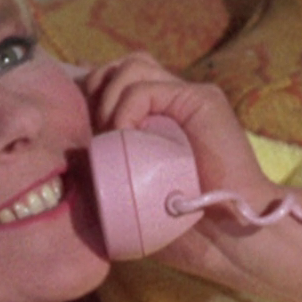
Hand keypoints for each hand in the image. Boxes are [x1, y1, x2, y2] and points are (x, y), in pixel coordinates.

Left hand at [80, 54, 287, 279]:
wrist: (229, 237)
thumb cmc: (181, 225)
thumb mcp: (132, 191)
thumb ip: (109, 169)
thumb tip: (72, 159)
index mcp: (157, 117)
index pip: (114, 79)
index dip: (91, 95)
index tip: (78, 129)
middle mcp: (173, 101)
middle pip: (122, 65)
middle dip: (97, 89)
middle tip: (93, 131)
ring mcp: (188, 97)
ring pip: (132, 66)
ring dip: (109, 98)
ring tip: (110, 136)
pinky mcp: (202, 100)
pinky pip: (146, 87)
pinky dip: (125, 108)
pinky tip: (123, 135)